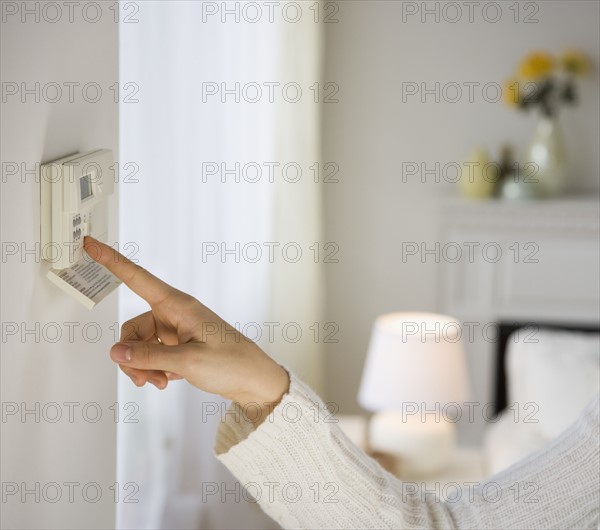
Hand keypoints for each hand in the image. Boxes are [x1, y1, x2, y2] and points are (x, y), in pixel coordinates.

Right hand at [84, 236, 289, 423]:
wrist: (254, 381)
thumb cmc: (232, 363)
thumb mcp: (188, 361)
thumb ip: (148, 357)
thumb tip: (116, 352)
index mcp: (179, 306)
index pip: (138, 278)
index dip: (112, 261)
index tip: (91, 244)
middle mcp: (175, 314)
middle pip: (132, 327)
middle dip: (131, 354)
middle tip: (143, 376)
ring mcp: (176, 331)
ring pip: (139, 344)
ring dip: (142, 365)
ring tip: (159, 381)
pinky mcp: (178, 345)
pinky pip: (151, 353)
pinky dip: (152, 368)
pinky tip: (165, 380)